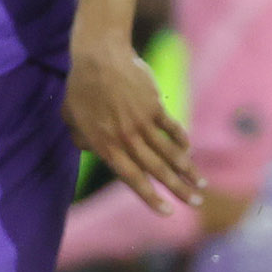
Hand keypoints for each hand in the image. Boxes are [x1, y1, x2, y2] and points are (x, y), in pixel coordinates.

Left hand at [65, 44, 201, 214]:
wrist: (99, 58)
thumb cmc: (80, 88)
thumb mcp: (71, 118)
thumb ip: (81, 139)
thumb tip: (89, 150)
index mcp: (105, 145)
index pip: (131, 178)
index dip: (150, 197)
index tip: (167, 213)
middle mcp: (126, 138)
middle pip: (157, 170)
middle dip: (177, 189)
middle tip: (196, 203)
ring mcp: (142, 122)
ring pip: (169, 152)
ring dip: (186, 169)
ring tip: (200, 184)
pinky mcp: (155, 106)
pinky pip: (171, 127)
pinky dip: (181, 140)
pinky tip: (189, 150)